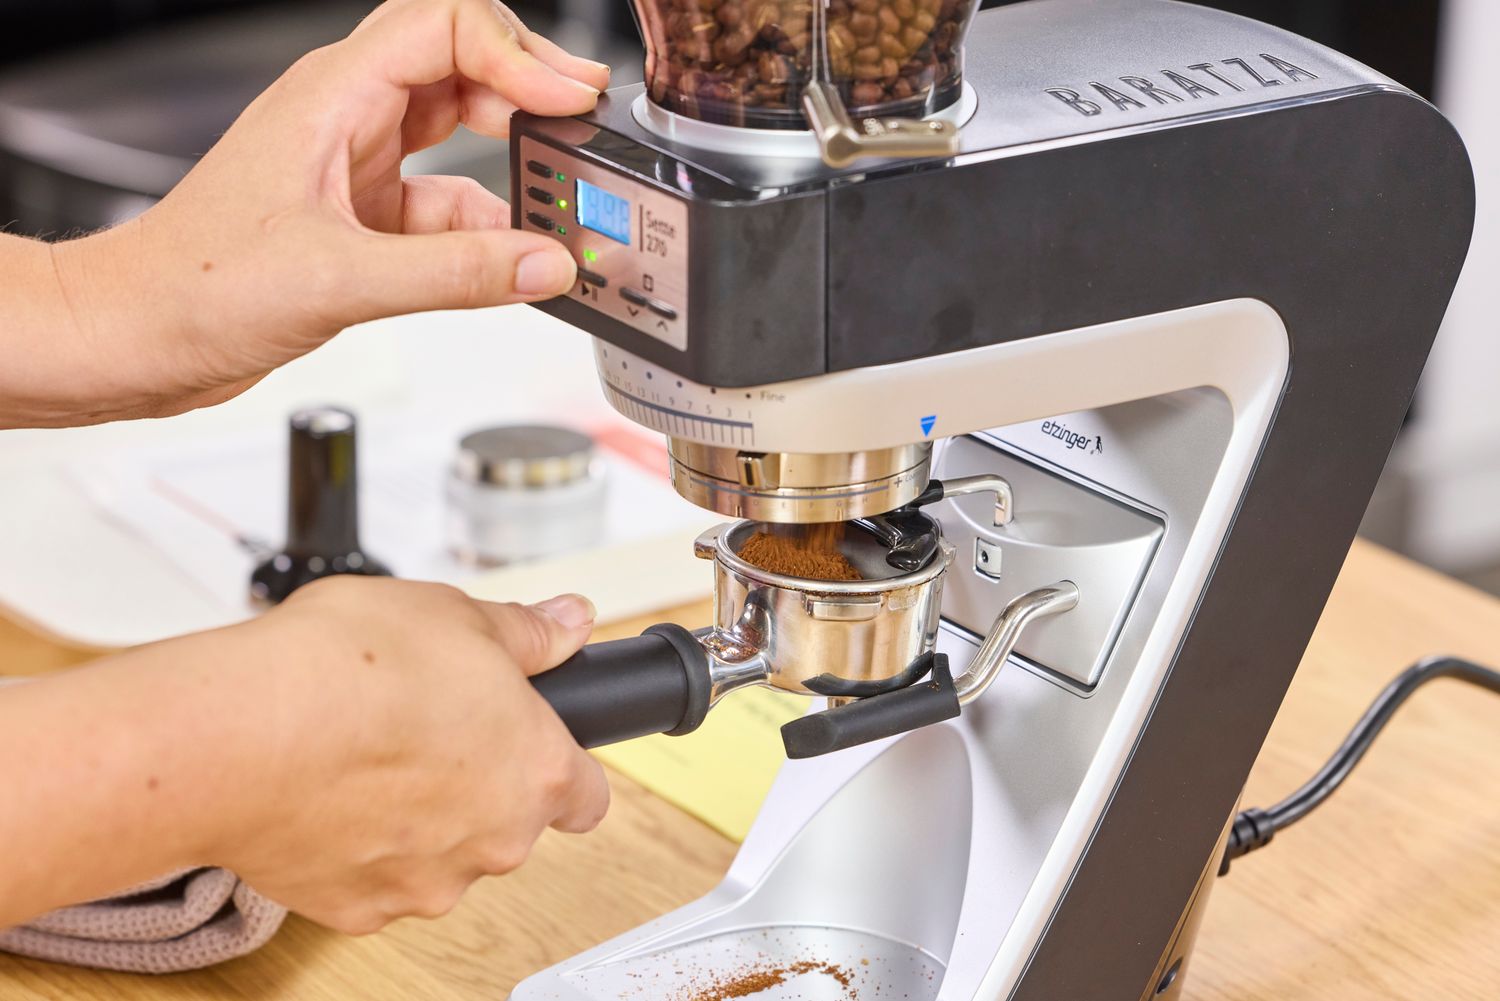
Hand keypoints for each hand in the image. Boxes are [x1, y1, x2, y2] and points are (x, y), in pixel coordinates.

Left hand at [48, 0, 607, 421]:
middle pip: (459, 65)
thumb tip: (544, 265)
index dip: (517, 54)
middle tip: (580, 119)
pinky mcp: (359, 218)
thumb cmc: (194, 287)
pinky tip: (510, 257)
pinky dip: (483, 227)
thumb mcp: (340, 279)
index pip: (445, 28)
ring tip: (556, 194)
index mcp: (331, 97)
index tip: (565, 99)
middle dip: (525, 86)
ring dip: (507, 159)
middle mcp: (344, 118)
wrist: (138, 337)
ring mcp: (353, 166)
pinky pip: (442, 205)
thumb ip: (455, 274)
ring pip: (454, 134)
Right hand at [216, 580, 608, 932]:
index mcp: (536, 770)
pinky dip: (356, 846)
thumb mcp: (456, 613)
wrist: (243, 736)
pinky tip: (327, 795)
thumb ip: (526, 632)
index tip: (531, 748)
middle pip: (508, 823)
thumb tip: (570, 624)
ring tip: (365, 756)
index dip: (562, 768)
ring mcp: (428, 883)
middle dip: (476, 784)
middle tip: (423, 728)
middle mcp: (496, 840)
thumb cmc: (349, 670)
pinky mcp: (359, 909)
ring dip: (417, 818)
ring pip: (441, 854)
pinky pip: (373, 878)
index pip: (587, 796)